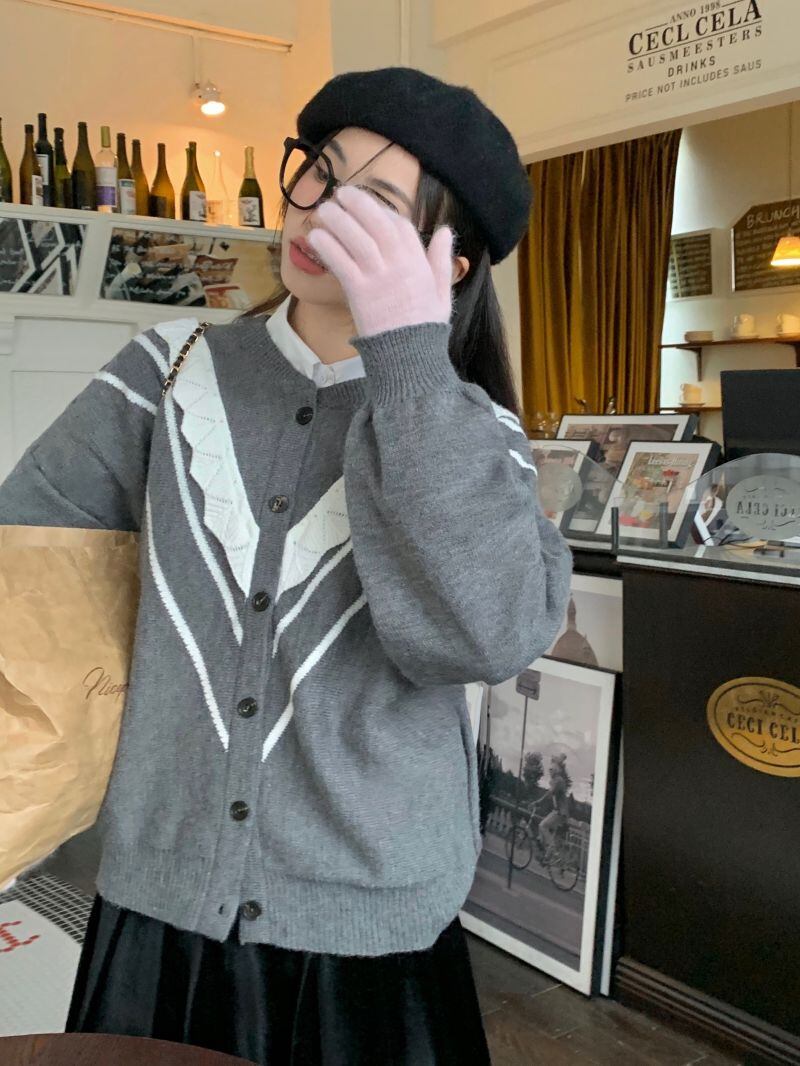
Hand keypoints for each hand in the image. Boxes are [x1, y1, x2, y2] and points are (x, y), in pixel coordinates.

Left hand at [306, 184, 454, 338]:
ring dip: (338, 220)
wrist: (410, 355)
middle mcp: (398, 264)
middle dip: (358, 203)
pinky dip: (328, 246)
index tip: (368, 209)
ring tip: (323, 210)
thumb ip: (441, 259)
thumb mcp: (442, 291)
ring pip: (357, 238)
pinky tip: (316, 236)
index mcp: (418, 262)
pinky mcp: (359, 292)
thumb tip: (446, 231)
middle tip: (340, 193)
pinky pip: (342, 262)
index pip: (400, 226)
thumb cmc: (425, 326)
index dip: (382, 212)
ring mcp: (378, 277)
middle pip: (376, 223)